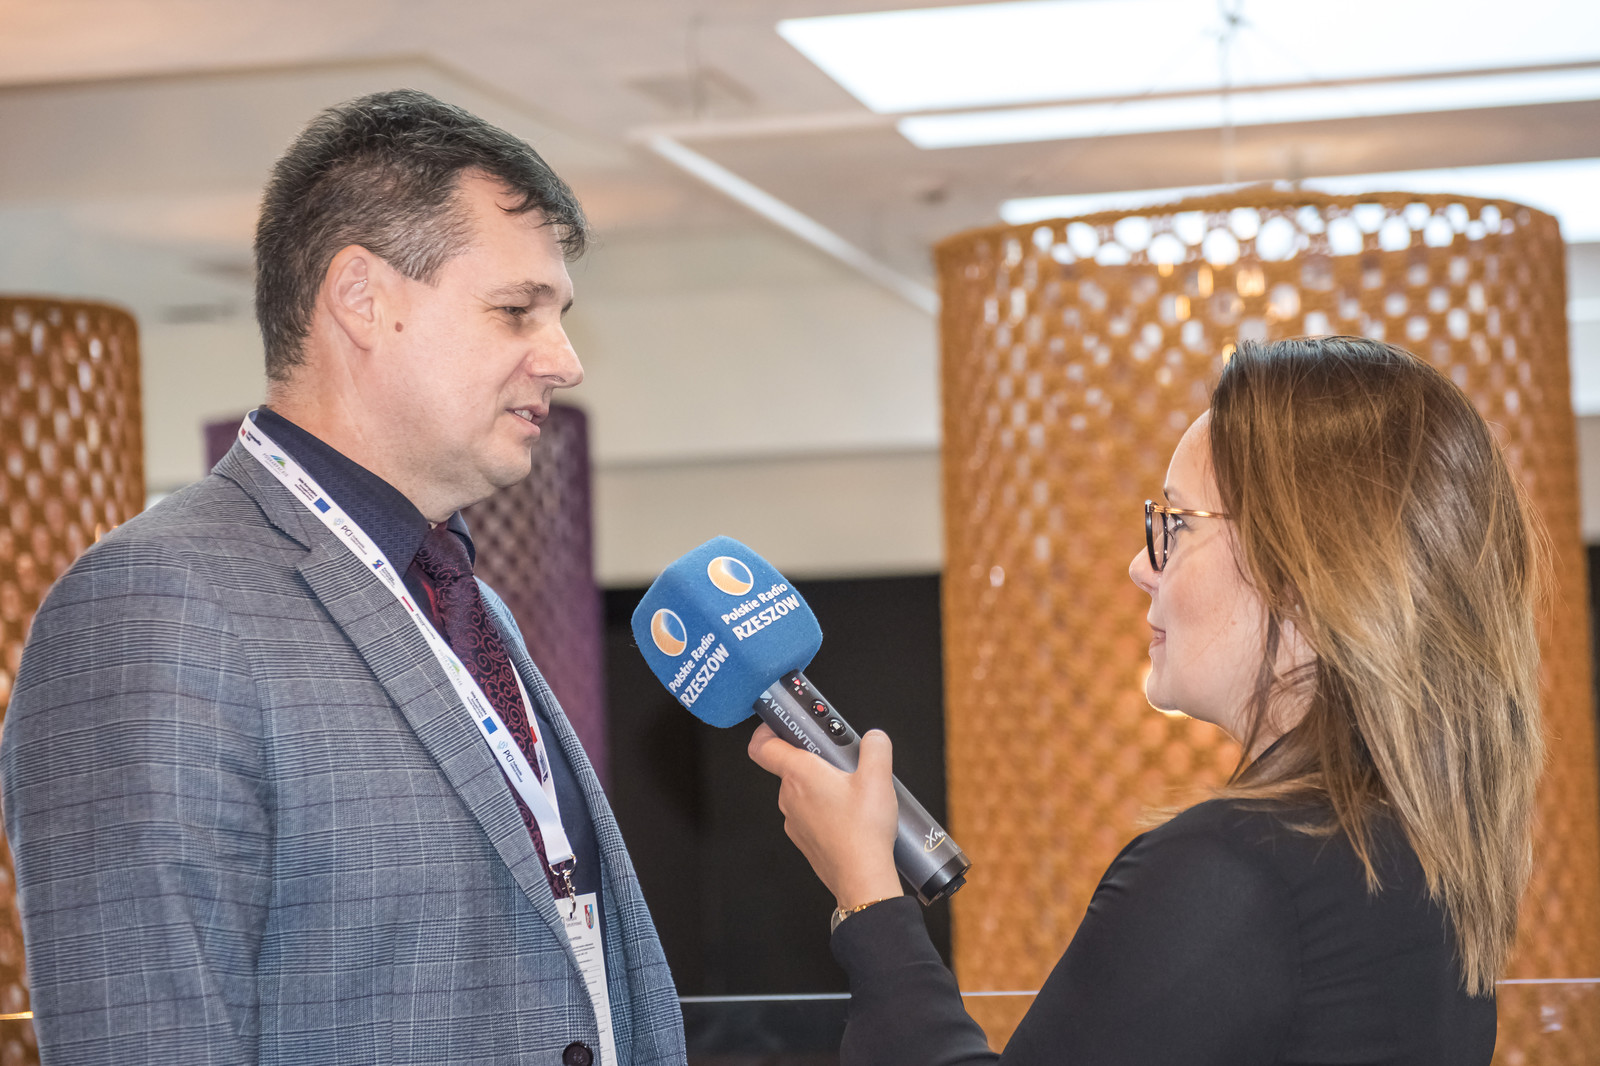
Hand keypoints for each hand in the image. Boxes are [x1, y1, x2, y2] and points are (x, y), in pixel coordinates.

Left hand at [747, 723, 902, 909]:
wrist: (862, 877)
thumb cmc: (864, 831)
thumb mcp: (878, 777)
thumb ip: (875, 747)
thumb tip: (873, 738)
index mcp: (800, 774)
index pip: (762, 746)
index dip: (766, 730)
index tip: (780, 724)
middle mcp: (789, 796)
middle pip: (790, 766)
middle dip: (814, 758)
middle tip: (840, 760)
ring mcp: (793, 820)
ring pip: (801, 791)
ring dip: (821, 785)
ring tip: (852, 791)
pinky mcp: (803, 839)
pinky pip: (808, 814)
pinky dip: (824, 809)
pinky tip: (850, 816)